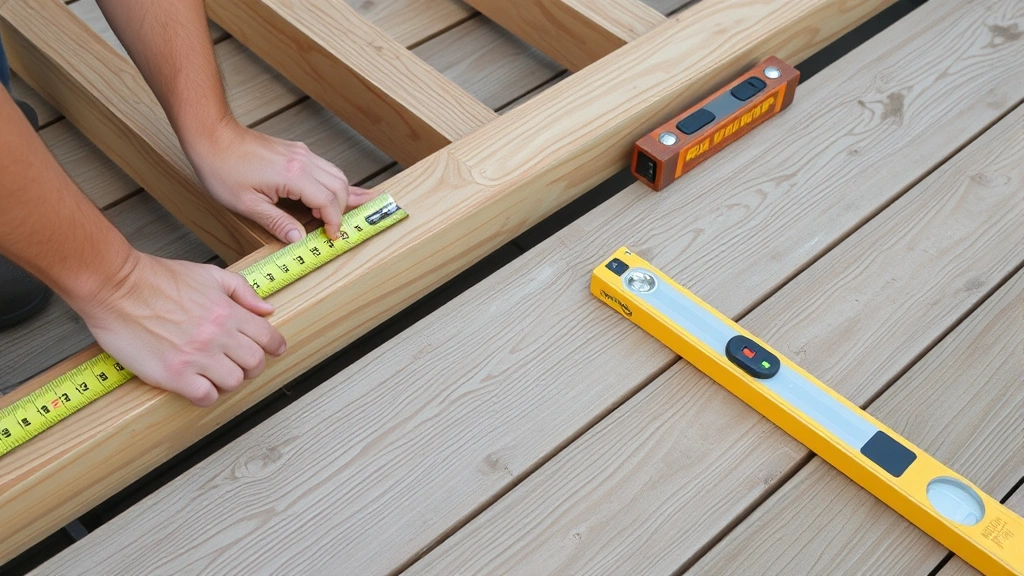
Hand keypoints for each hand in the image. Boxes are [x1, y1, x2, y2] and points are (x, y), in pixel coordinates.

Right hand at [75, 252, 285, 406]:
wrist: (116, 286)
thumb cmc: (157, 279)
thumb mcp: (209, 274)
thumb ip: (242, 291)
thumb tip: (267, 309)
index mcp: (228, 312)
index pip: (268, 337)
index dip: (275, 346)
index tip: (273, 350)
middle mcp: (217, 336)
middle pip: (255, 363)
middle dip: (252, 365)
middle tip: (239, 363)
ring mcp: (196, 357)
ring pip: (234, 382)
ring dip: (228, 381)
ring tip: (215, 374)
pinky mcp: (173, 374)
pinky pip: (205, 397)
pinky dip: (206, 395)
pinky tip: (197, 385)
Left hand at [184, 118, 375, 241]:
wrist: (212, 136)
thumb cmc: (223, 167)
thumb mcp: (248, 205)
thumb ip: (277, 223)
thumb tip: (297, 238)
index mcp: (293, 175)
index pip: (328, 201)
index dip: (335, 221)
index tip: (332, 236)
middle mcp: (302, 161)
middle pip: (339, 186)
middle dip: (341, 210)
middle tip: (334, 229)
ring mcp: (301, 153)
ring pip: (336, 174)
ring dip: (339, 196)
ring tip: (336, 214)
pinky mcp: (296, 151)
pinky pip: (325, 168)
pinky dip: (332, 183)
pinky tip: (333, 192)